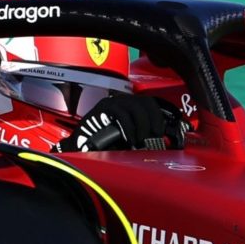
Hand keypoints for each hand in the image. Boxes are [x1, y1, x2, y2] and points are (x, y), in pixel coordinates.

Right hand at [59, 92, 186, 151]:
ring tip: (141, 140)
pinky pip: (122, 114)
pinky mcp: (103, 107)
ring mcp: (112, 102)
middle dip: (153, 120)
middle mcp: (122, 100)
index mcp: (130, 106)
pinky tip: (130, 140)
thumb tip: (162, 142)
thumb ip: (142, 136)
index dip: (158, 117)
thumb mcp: (129, 138)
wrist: (82, 144)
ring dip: (143, 125)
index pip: (150, 103)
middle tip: (153, 138)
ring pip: (136, 106)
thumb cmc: (106, 143)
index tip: (160, 133)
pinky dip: (129, 128)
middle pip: (146, 102)